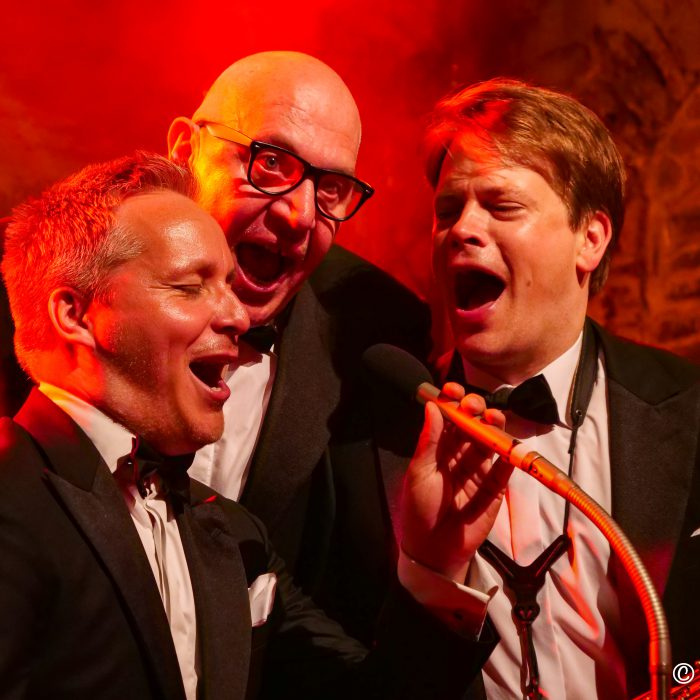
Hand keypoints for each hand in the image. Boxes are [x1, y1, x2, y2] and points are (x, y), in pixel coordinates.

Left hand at [400, 384, 512, 581]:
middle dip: (474, 410)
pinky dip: (509, 456)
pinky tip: (508, 445)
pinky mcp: (495, 487)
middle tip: (474, 405)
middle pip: (472, 425)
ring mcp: (479, 470)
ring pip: (490, 442)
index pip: (448, 419)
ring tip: (493, 418)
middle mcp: (459, 454)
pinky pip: (505, 468)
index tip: (452, 390)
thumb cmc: (420, 509)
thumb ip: (429, 441)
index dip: (451, 402)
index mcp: (438, 448)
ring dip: (493, 427)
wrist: (434, 550)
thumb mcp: (419, 472)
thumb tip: (432, 406)